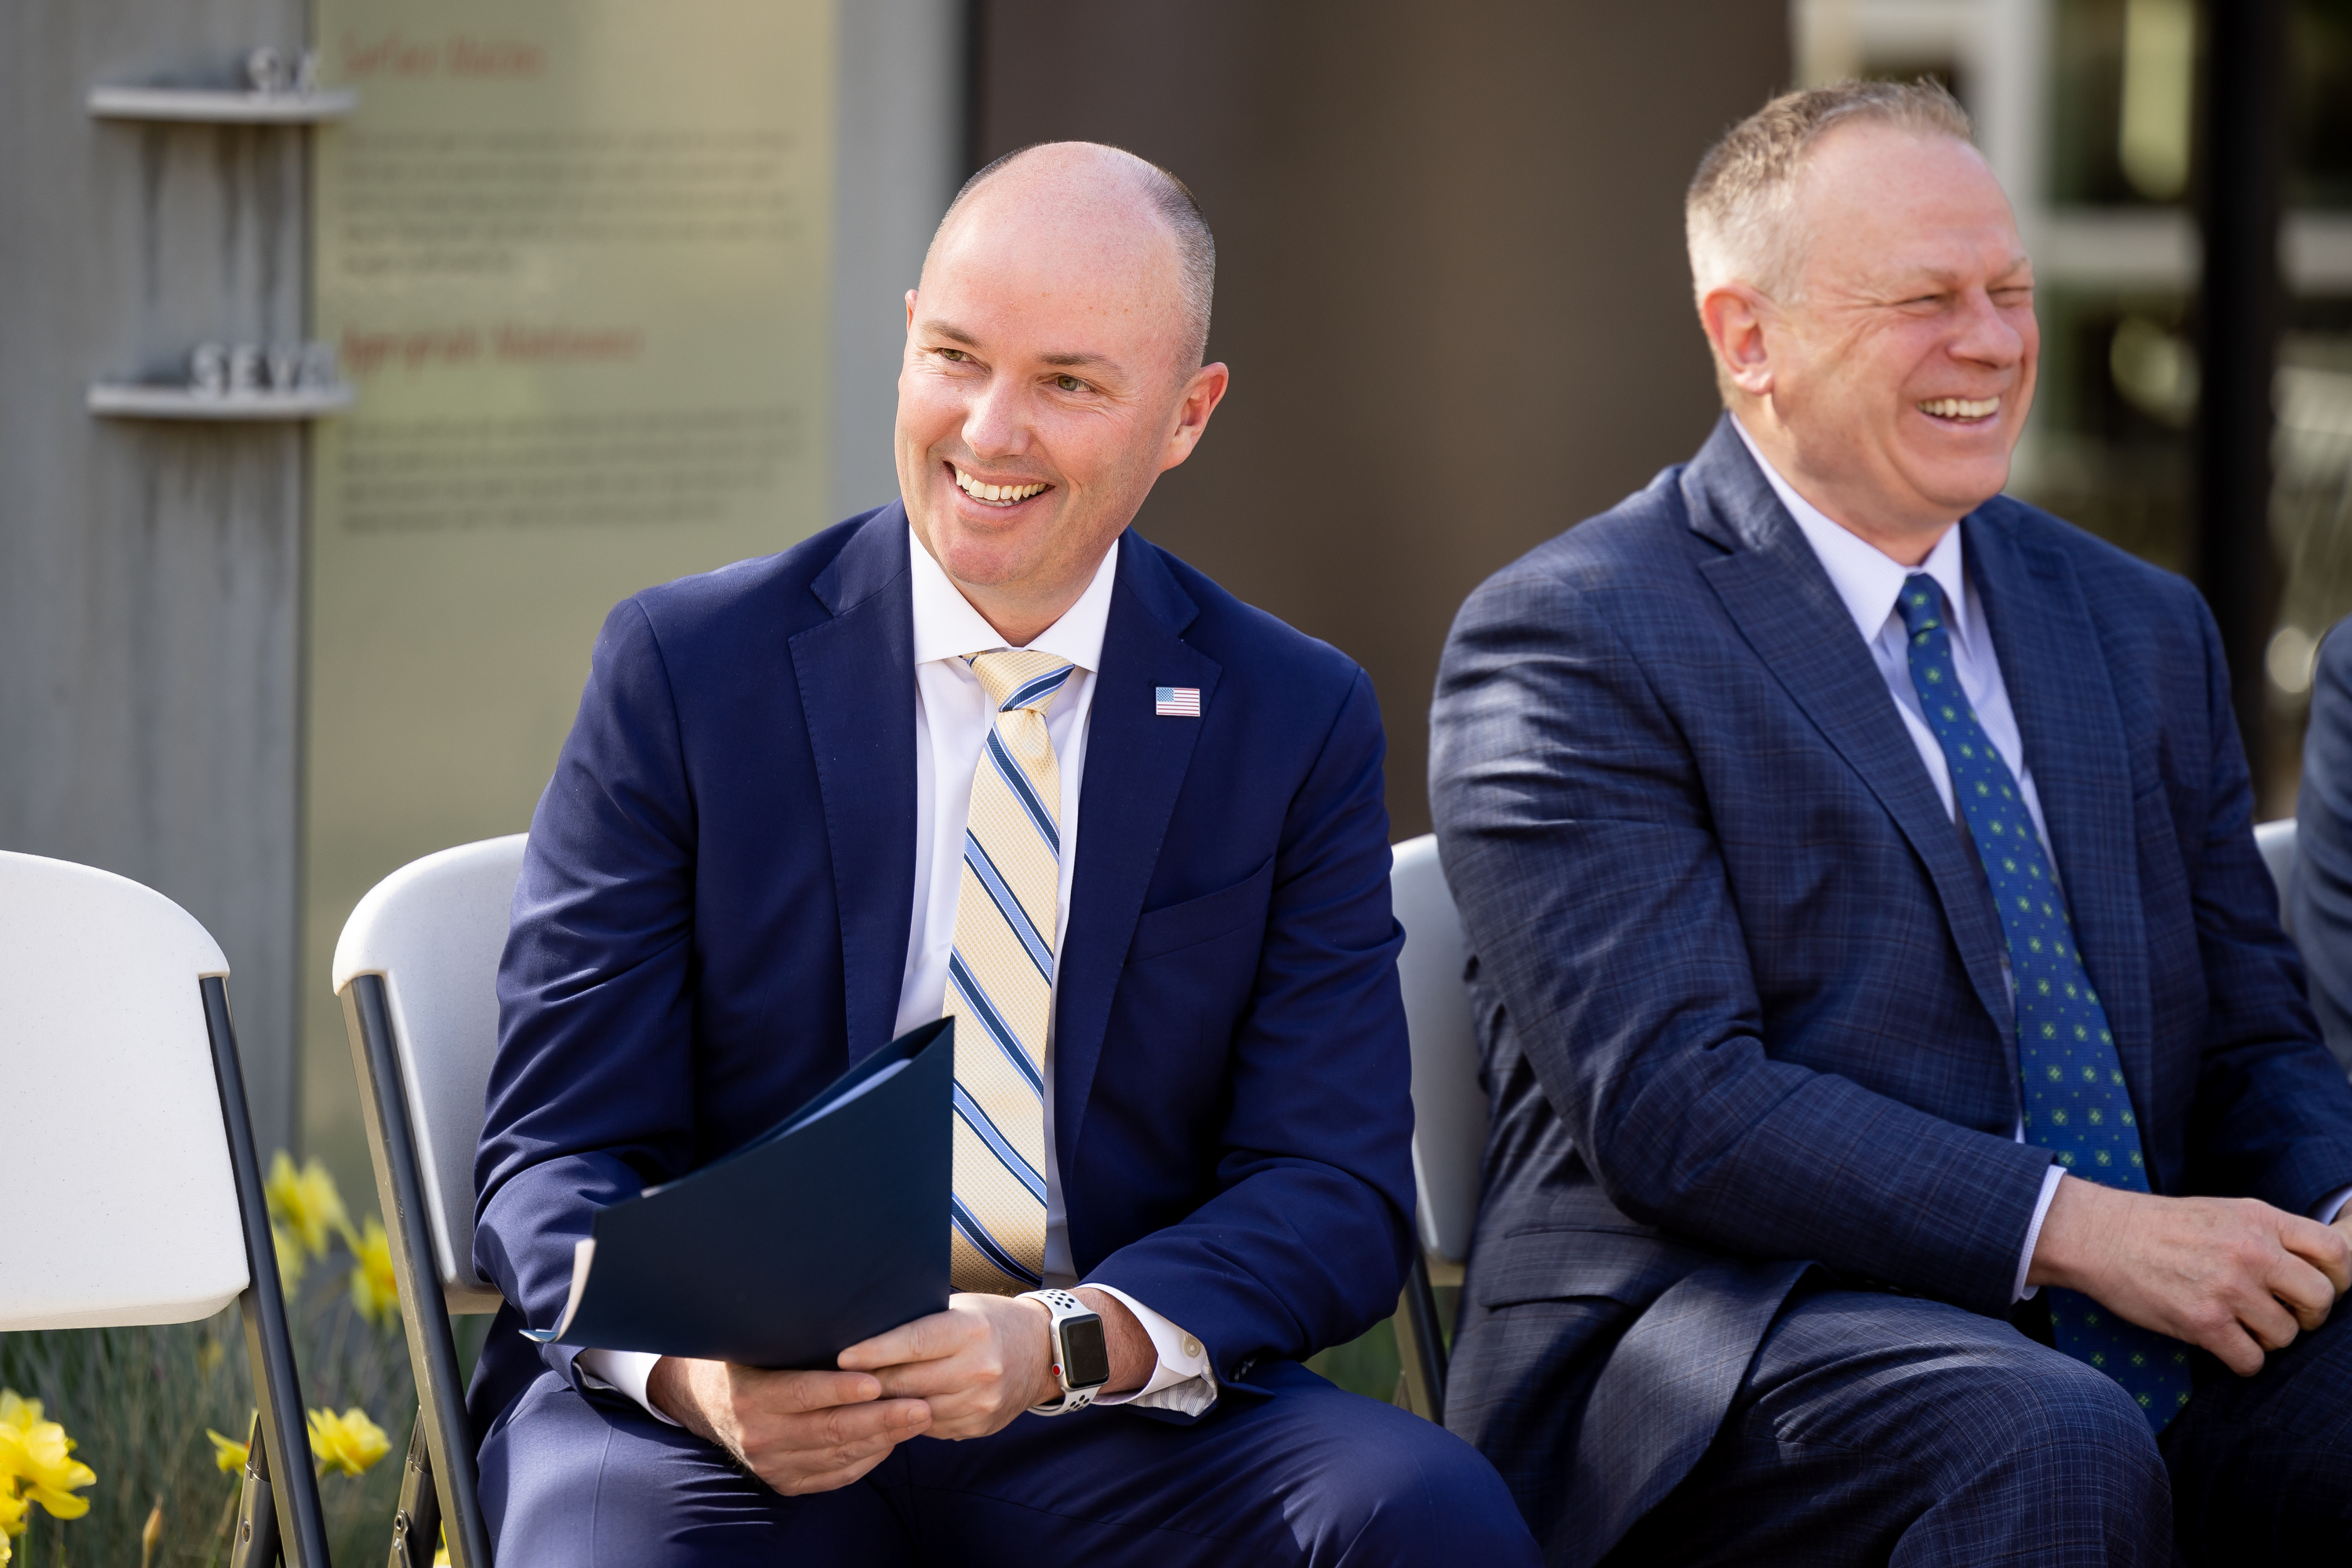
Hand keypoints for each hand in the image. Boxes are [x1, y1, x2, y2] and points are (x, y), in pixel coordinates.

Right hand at [645, 1358, 929, 1494]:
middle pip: (828, 1430)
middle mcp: (758, 1435)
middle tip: (920, 1406)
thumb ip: (791, 1334)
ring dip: (882, 1439)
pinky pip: (833, 1477)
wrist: (706, 1404)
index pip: (802, 1393)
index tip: (877, 1382)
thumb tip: (841, 1301)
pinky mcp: (783, 1483)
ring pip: (836, 1456)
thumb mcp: (756, 1342)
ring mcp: (770, 1464)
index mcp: (750, 1396)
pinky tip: (892, 1441)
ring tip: (918, 1419)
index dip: (840, 1390)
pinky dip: (866, 1461)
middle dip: (880, 1418)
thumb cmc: (747, 1360)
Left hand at [837, 1286, 1161, 1439]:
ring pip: (914, 1410)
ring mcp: (980, 1401)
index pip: (913, 1342)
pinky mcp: (979, 1425)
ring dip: (886, 1405)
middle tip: (839, 1380)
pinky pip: (930, 1427)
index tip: (842, 1356)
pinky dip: (911, 1417)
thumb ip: (922, 1322)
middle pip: (907, 1381)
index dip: (874, 1351)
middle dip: (870, 1382)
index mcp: (969, 1330)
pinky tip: (897, 1408)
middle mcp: (977, 1368)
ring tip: (860, 1397)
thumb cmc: (990, 1323)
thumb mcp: (961, 1309)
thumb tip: (866, 1329)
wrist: (1043, 1353)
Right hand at [2028, 1179, 2351, 1375]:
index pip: (2335, 1252)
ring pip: (2287, 1336)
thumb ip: (2269, 1234)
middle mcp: (2251, 1251)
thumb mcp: (2224, 1211)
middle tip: (2282, 1314)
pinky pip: (2252, 1361)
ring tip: (2238, 1325)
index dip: (2338, 1279)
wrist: (2099, 1235)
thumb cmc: (2160, 1226)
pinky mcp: (2203, 1322)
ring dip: (2268, 1339)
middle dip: (2308, 1316)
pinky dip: (2241, 1360)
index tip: (2317, 1289)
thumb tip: (2314, 1270)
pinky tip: (2221, 1342)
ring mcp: (2228, 1287)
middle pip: (2320, 1300)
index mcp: (2260, 1219)